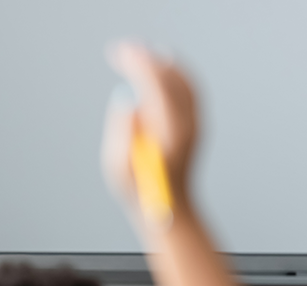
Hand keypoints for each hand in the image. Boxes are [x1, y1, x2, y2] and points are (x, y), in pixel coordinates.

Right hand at [103, 42, 198, 230]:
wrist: (169, 207)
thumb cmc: (139, 190)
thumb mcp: (118, 166)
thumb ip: (122, 131)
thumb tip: (127, 101)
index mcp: (167, 133)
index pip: (156, 85)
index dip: (137, 64)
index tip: (119, 54)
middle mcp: (187, 125)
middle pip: (171, 78)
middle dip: (147, 59)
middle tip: (124, 49)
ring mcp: (195, 124)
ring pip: (184, 81)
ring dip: (162, 62)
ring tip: (140, 52)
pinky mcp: (195, 125)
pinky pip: (190, 89)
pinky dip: (176, 72)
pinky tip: (163, 65)